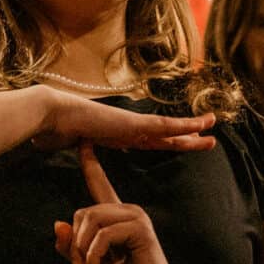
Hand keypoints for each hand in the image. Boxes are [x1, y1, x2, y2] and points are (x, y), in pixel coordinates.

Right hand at [31, 91, 215, 152]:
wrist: (50, 116)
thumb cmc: (53, 131)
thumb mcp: (71, 145)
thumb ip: (78, 147)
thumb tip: (71, 146)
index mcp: (116, 136)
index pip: (147, 142)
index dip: (165, 143)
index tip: (179, 143)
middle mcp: (127, 128)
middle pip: (164, 135)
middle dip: (186, 138)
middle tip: (207, 138)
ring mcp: (131, 124)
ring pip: (170, 128)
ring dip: (193, 128)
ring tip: (213, 126)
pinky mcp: (133, 123)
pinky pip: (166, 125)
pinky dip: (185, 125)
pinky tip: (202, 125)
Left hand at [51, 143, 179, 263]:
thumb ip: (72, 247)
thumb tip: (56, 224)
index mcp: (114, 217)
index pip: (99, 183)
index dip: (90, 163)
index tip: (82, 141)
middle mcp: (126, 210)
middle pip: (83, 211)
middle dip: (74, 241)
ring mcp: (135, 216)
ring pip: (92, 220)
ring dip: (82, 249)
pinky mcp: (140, 228)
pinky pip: (104, 234)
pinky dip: (94, 254)